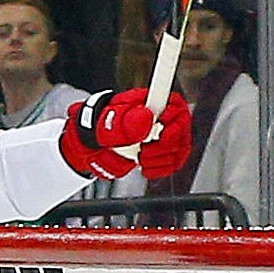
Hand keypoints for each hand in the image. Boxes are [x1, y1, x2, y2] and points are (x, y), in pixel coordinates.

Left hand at [59, 89, 191, 180]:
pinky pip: (173, 162)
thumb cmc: (100, 128)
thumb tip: (146, 118)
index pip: (175, 105)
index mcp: (148, 103)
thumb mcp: (108, 125)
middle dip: (165, 145)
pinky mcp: (161, 152)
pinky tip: (146, 167)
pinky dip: (160, 169)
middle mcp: (159, 117)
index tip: (161, 136)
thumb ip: (126, 123)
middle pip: (181, 129)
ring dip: (160, 159)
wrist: (92, 145)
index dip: (173, 121)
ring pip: (179, 148)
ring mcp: (162, 135)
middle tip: (145, 150)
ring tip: (141, 158)